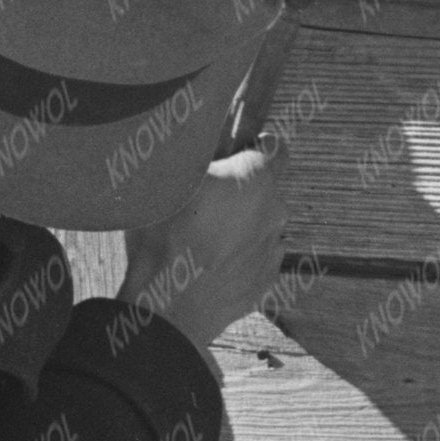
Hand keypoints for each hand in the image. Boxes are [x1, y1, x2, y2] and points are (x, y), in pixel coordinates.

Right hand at [124, 135, 293, 359]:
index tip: (230, 155)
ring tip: (200, 239)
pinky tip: (207, 264)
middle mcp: (275, 211)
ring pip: (260, 225)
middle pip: (264, 188)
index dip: (252, 146)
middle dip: (240, 190)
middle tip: (203, 201)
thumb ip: (188, 150)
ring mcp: (272, 250)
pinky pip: (255, 257)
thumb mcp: (164, 178)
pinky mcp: (265, 281)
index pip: (274, 146)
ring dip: (239, 225)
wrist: (167, 308)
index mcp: (256, 179)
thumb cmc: (164, 238)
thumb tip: (192, 132)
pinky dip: (238, 257)